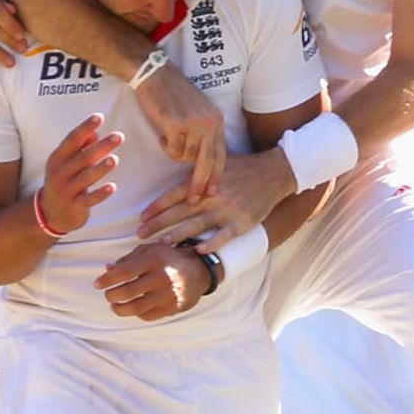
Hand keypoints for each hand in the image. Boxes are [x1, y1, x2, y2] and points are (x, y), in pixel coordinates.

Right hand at [40, 114, 123, 234]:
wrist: (50, 213)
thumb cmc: (64, 181)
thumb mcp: (66, 163)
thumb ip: (80, 148)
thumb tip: (95, 132)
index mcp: (57, 159)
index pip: (72, 140)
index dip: (85, 128)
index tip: (100, 117)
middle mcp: (59, 173)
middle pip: (82, 157)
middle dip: (101, 146)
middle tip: (119, 136)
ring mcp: (66, 191)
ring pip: (86, 178)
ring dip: (101, 168)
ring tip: (115, 159)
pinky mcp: (75, 206)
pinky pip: (89, 199)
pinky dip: (101, 194)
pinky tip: (112, 187)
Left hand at [94, 241, 210, 320]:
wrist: (199, 271)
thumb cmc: (169, 258)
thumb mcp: (150, 251)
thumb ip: (128, 259)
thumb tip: (107, 269)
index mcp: (154, 260)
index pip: (124, 272)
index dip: (107, 280)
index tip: (98, 284)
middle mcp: (162, 277)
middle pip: (127, 292)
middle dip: (111, 295)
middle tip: (108, 295)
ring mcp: (167, 295)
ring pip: (135, 308)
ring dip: (119, 309)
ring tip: (115, 305)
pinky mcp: (172, 308)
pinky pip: (147, 316)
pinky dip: (136, 313)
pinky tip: (133, 308)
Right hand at [134, 63, 226, 199]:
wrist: (156, 75)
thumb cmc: (173, 94)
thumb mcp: (196, 112)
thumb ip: (203, 133)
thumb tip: (202, 160)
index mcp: (216, 120)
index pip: (221, 154)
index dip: (217, 175)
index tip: (213, 191)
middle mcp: (209, 123)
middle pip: (208, 162)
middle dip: (201, 183)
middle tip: (194, 199)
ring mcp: (194, 124)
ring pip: (186, 157)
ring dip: (175, 152)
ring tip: (168, 137)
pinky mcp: (177, 125)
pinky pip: (172, 150)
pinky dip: (165, 146)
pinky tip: (162, 132)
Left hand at [136, 150, 293, 248]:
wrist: (273, 173)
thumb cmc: (242, 168)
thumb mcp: (217, 162)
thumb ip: (195, 171)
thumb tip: (174, 172)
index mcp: (204, 180)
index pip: (175, 194)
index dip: (157, 206)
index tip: (141, 217)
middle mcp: (212, 195)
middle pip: (180, 211)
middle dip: (159, 223)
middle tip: (140, 234)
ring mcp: (227, 210)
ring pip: (198, 224)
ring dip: (179, 234)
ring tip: (161, 243)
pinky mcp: (241, 222)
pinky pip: (224, 235)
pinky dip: (211, 243)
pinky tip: (198, 250)